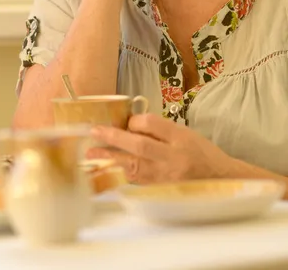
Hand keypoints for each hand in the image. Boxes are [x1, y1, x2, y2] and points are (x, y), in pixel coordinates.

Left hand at [87, 114, 233, 183]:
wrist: (221, 179)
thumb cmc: (201, 153)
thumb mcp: (185, 133)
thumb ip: (160, 130)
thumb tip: (130, 126)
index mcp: (181, 139)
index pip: (152, 124)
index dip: (135, 121)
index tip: (128, 121)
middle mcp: (173, 158)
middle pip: (139, 146)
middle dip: (114, 138)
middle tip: (94, 131)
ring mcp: (166, 177)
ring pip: (134, 166)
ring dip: (110, 158)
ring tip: (91, 154)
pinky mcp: (162, 191)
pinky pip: (137, 181)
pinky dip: (121, 173)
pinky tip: (107, 169)